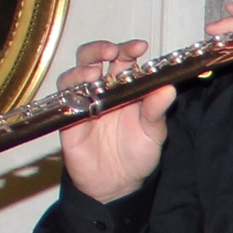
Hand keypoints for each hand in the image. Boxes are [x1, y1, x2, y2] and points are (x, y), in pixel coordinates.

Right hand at [55, 38, 174, 202]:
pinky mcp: (68, 120)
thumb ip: (157, 110)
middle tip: (112, 52)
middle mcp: (103, 91)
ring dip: (82, 69)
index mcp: (126, 88)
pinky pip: (63, 101)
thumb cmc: (137, 155)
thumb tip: (168, 88)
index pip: (123, 59)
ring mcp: (83, 103)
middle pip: (93, 58)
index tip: (139, 47)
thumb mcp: (153, 133)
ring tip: (95, 74)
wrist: (118, 185)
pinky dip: (70, 93)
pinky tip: (82, 95)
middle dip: (100, 49)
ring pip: (74, 75)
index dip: (128, 49)